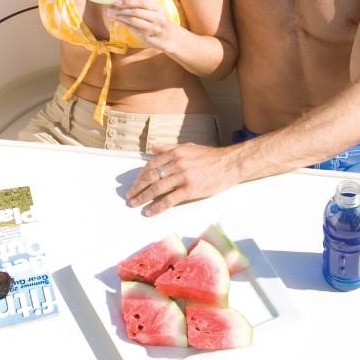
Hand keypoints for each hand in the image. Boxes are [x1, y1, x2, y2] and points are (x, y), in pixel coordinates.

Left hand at [105, 0, 176, 51]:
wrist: (169, 37)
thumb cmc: (158, 21)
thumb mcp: (154, 10)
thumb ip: (142, 5)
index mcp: (158, 7)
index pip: (142, 1)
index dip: (128, 1)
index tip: (117, 2)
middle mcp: (157, 17)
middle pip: (136, 11)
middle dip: (121, 9)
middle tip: (110, 9)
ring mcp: (153, 28)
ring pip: (133, 20)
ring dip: (120, 17)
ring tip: (111, 14)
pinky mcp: (148, 37)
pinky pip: (133, 29)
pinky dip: (124, 24)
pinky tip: (118, 20)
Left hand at [126, 142, 241, 215]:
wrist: (230, 164)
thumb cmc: (211, 157)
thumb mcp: (189, 147)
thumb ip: (170, 148)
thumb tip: (153, 149)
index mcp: (176, 153)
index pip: (152, 164)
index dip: (141, 175)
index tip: (135, 183)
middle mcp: (177, 163)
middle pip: (151, 176)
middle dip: (138, 187)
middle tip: (130, 195)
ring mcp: (183, 177)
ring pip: (157, 188)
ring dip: (143, 197)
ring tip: (135, 203)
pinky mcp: (190, 189)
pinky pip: (169, 199)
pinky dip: (157, 206)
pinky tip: (150, 211)